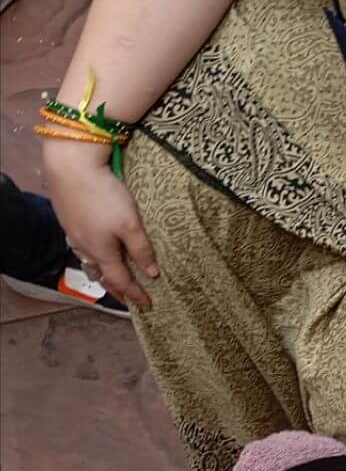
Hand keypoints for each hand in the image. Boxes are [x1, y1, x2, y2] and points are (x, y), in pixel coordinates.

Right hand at [43, 142, 157, 307]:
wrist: (71, 165)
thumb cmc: (104, 195)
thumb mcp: (130, 224)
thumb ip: (141, 250)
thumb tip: (152, 273)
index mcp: (102, 252)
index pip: (121, 281)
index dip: (135, 294)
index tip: (147, 305)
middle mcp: (85, 247)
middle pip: (101, 275)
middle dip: (115, 288)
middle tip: (126, 297)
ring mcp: (73, 232)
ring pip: (89, 260)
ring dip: (101, 271)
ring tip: (111, 276)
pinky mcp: (68, 217)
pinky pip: (81, 245)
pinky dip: (92, 254)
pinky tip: (94, 248)